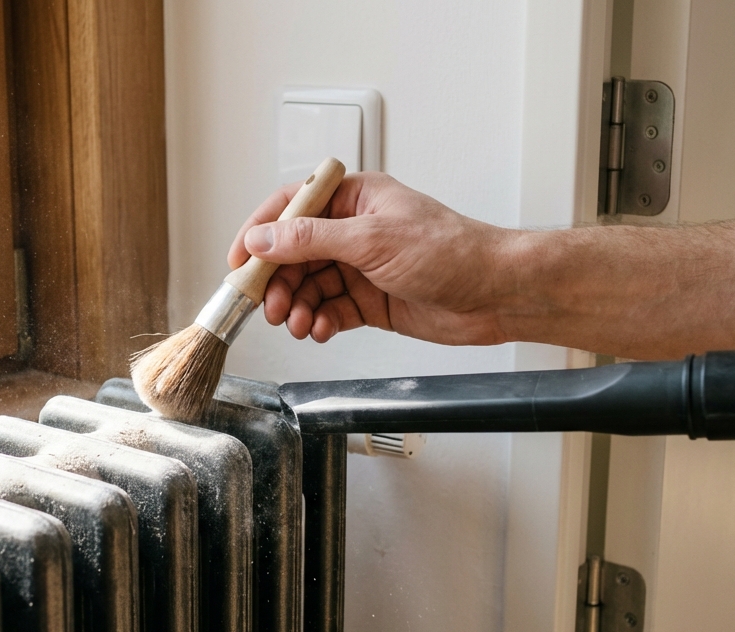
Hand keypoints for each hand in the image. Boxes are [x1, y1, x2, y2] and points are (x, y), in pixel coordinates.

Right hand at [227, 172, 518, 343]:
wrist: (496, 294)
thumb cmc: (453, 252)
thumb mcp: (371, 240)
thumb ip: (310, 240)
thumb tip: (264, 239)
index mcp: (355, 198)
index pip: (292, 207)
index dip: (260, 232)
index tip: (238, 260)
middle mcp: (354, 230)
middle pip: (293, 253)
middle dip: (277, 281)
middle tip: (269, 305)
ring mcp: (361, 267)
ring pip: (308, 286)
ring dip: (297, 306)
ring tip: (297, 323)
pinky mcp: (370, 300)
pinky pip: (329, 310)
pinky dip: (319, 322)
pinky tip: (321, 330)